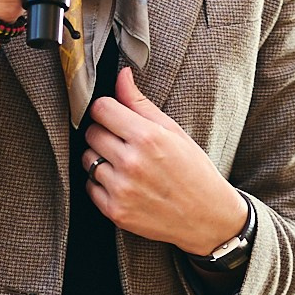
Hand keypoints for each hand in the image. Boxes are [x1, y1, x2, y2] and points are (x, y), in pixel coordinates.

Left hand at [82, 68, 249, 255]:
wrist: (207, 217)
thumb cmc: (194, 171)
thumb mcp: (174, 131)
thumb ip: (141, 104)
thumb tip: (121, 76)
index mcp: (147, 138)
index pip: (101, 108)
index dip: (106, 109)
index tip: (114, 115)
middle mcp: (132, 163)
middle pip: (91, 133)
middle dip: (103, 132)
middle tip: (122, 141)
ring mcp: (122, 189)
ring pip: (87, 159)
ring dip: (100, 158)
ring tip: (124, 163)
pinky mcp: (115, 211)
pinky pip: (90, 186)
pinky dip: (100, 183)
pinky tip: (123, 183)